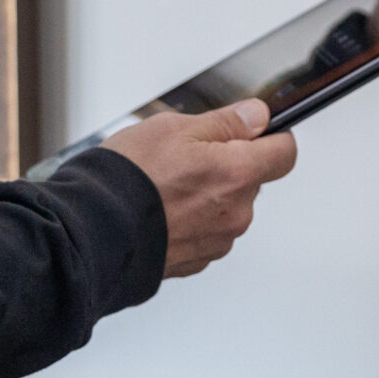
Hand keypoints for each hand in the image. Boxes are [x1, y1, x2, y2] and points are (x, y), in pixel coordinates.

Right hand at [103, 100, 298, 277]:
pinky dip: (191, 219)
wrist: (93, 231)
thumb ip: (225, 123)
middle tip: (188, 156)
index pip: (285, 154)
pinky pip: (207, 231)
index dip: (273, 137)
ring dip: (208, 194)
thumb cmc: (128, 179)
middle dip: (229, 165)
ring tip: (167, 185)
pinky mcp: (198, 261)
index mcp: (237, 174)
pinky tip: (162, 209)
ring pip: (227, 207)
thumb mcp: (173, 128)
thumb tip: (257, 116)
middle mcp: (235, 213)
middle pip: (251, 180)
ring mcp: (217, 241)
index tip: (257, 132)